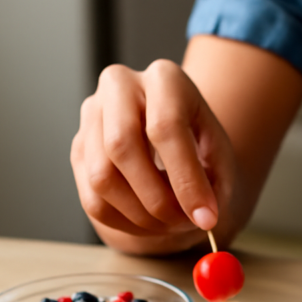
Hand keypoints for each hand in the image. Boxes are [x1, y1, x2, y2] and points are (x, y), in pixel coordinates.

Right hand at [71, 60, 235, 240]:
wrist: (175, 144)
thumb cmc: (201, 149)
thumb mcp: (221, 158)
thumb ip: (214, 184)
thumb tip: (201, 216)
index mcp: (165, 78)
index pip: (166, 126)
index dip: (186, 180)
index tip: (206, 217)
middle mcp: (120, 87)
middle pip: (121, 145)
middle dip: (156, 199)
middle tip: (183, 223)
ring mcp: (92, 116)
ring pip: (102, 178)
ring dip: (140, 215)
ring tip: (169, 222)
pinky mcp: (79, 148)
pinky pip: (92, 199)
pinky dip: (123, 222)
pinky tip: (148, 223)